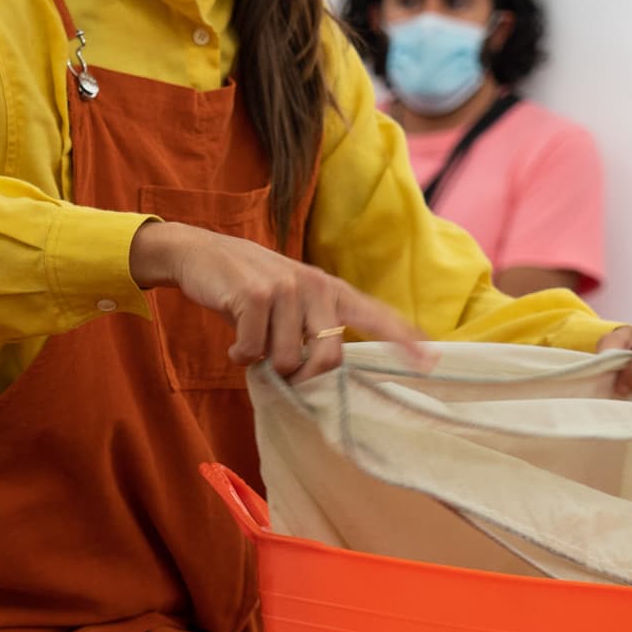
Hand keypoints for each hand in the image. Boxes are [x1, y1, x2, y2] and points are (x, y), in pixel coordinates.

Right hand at [131, 223, 433, 380]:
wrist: (201, 253)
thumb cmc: (249, 290)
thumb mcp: (289, 303)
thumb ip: (311, 333)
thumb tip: (321, 378)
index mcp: (331, 291)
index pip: (377, 316)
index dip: (404, 340)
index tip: (429, 362)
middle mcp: (316, 286)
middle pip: (328, 359)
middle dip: (302, 376)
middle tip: (278, 368)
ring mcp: (286, 288)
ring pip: (286, 360)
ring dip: (262, 360)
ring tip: (251, 337)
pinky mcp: (256, 294)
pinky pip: (252, 349)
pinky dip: (239, 353)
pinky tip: (233, 337)